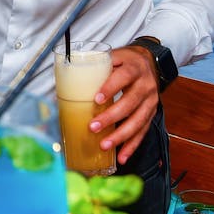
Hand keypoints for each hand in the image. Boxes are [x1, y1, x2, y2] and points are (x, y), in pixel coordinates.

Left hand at [90, 46, 158, 163]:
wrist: (149, 63)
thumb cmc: (124, 61)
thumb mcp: (112, 57)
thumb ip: (94, 67)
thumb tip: (62, 83)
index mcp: (134, 68)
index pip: (123, 77)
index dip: (111, 88)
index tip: (96, 99)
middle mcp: (145, 85)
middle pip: (130, 102)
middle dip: (111, 117)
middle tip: (93, 127)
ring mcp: (151, 101)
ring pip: (138, 121)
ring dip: (121, 136)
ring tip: (104, 145)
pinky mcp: (151, 113)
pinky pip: (143, 131)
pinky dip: (132, 145)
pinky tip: (122, 156)